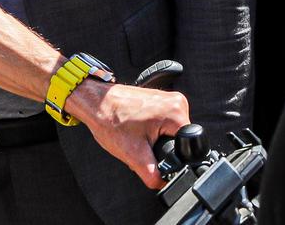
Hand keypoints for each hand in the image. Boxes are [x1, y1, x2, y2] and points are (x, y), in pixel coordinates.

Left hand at [66, 79, 190, 188]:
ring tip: (139, 135)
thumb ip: (152, 174)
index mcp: (176, 112)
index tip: (153, 152)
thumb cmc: (110, 121)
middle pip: (179, 139)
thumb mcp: (134, 155)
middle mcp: (177, 102)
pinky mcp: (161, 100)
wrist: (97, 104)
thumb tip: (164, 184)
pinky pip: (165, 122)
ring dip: (157, 139)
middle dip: (162, 147)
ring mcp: (169, 99)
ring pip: (171, 131)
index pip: (187, 144)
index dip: (172, 156)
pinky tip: (139, 129)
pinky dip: (153, 130)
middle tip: (142, 144)